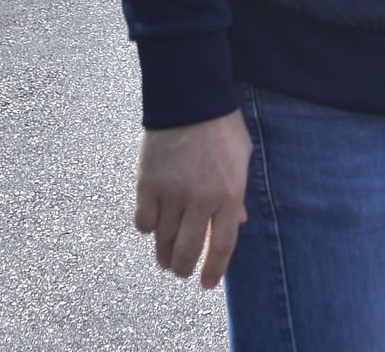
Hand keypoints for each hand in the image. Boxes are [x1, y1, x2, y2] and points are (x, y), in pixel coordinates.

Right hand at [133, 109, 252, 288]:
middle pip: (187, 250)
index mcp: (229, 193)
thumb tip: (239, 222)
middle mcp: (200, 199)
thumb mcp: (241, 158)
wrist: (190, 100)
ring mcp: (172, 194)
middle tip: (181, 271)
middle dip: (183, 268)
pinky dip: (147, 228)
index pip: (222, 245)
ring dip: (163, 255)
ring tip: (165, 259)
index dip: (214, 270)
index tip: (206, 285)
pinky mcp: (147, 185)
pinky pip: (143, 222)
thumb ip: (237, 193)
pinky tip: (152, 227)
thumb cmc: (221, 127)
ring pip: (162, 241)